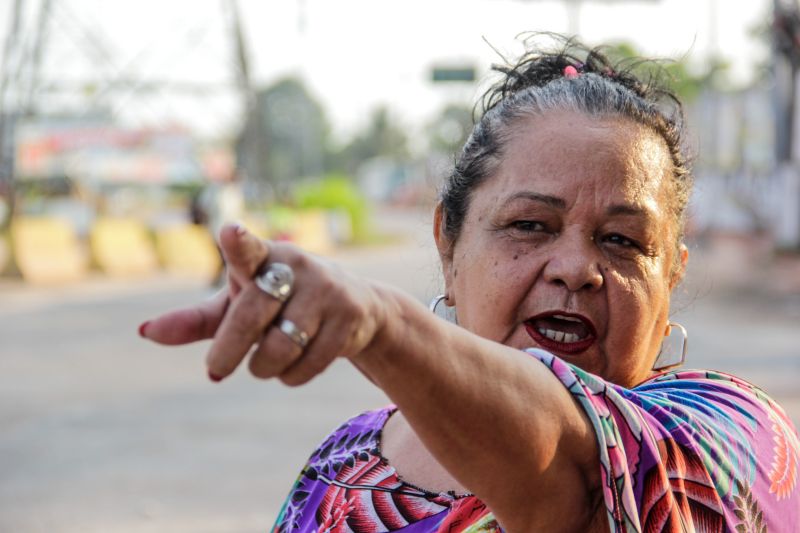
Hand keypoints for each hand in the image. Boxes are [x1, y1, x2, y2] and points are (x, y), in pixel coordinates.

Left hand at [141, 225, 385, 384]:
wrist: (356, 307)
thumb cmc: (282, 302)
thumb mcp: (240, 304)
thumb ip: (197, 319)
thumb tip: (144, 333)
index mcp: (265, 255)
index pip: (248, 249)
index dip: (238, 243)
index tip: (229, 232)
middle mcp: (296, 265)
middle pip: (253, 315)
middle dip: (229, 349)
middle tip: (213, 371)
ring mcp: (326, 290)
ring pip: (281, 348)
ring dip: (264, 368)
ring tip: (265, 364)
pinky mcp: (350, 316)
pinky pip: (308, 364)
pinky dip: (292, 376)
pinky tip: (295, 366)